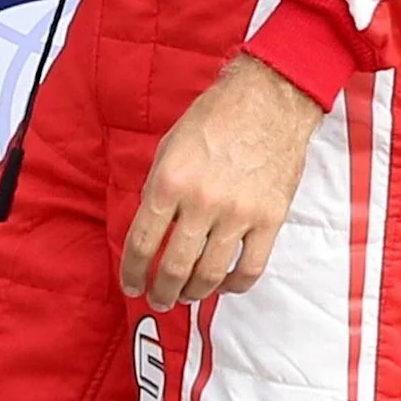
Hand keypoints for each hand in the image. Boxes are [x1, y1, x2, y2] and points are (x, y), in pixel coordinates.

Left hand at [118, 54, 323, 310]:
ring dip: (193, 293)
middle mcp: (201, 202)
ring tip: (185, 297)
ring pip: (210, 274)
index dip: (132, 271)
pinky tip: (222, 286)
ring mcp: (238, 214)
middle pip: (174, 266)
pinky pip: (250, 268)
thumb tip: (151, 229)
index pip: (142, 241)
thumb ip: (158, 188)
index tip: (130, 284)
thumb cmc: (214, 119)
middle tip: (157, 299)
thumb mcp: (170, 147)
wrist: (269, 101)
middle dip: (161, 290)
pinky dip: (234, 285)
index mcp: (169, 181)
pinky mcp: (270, 220)